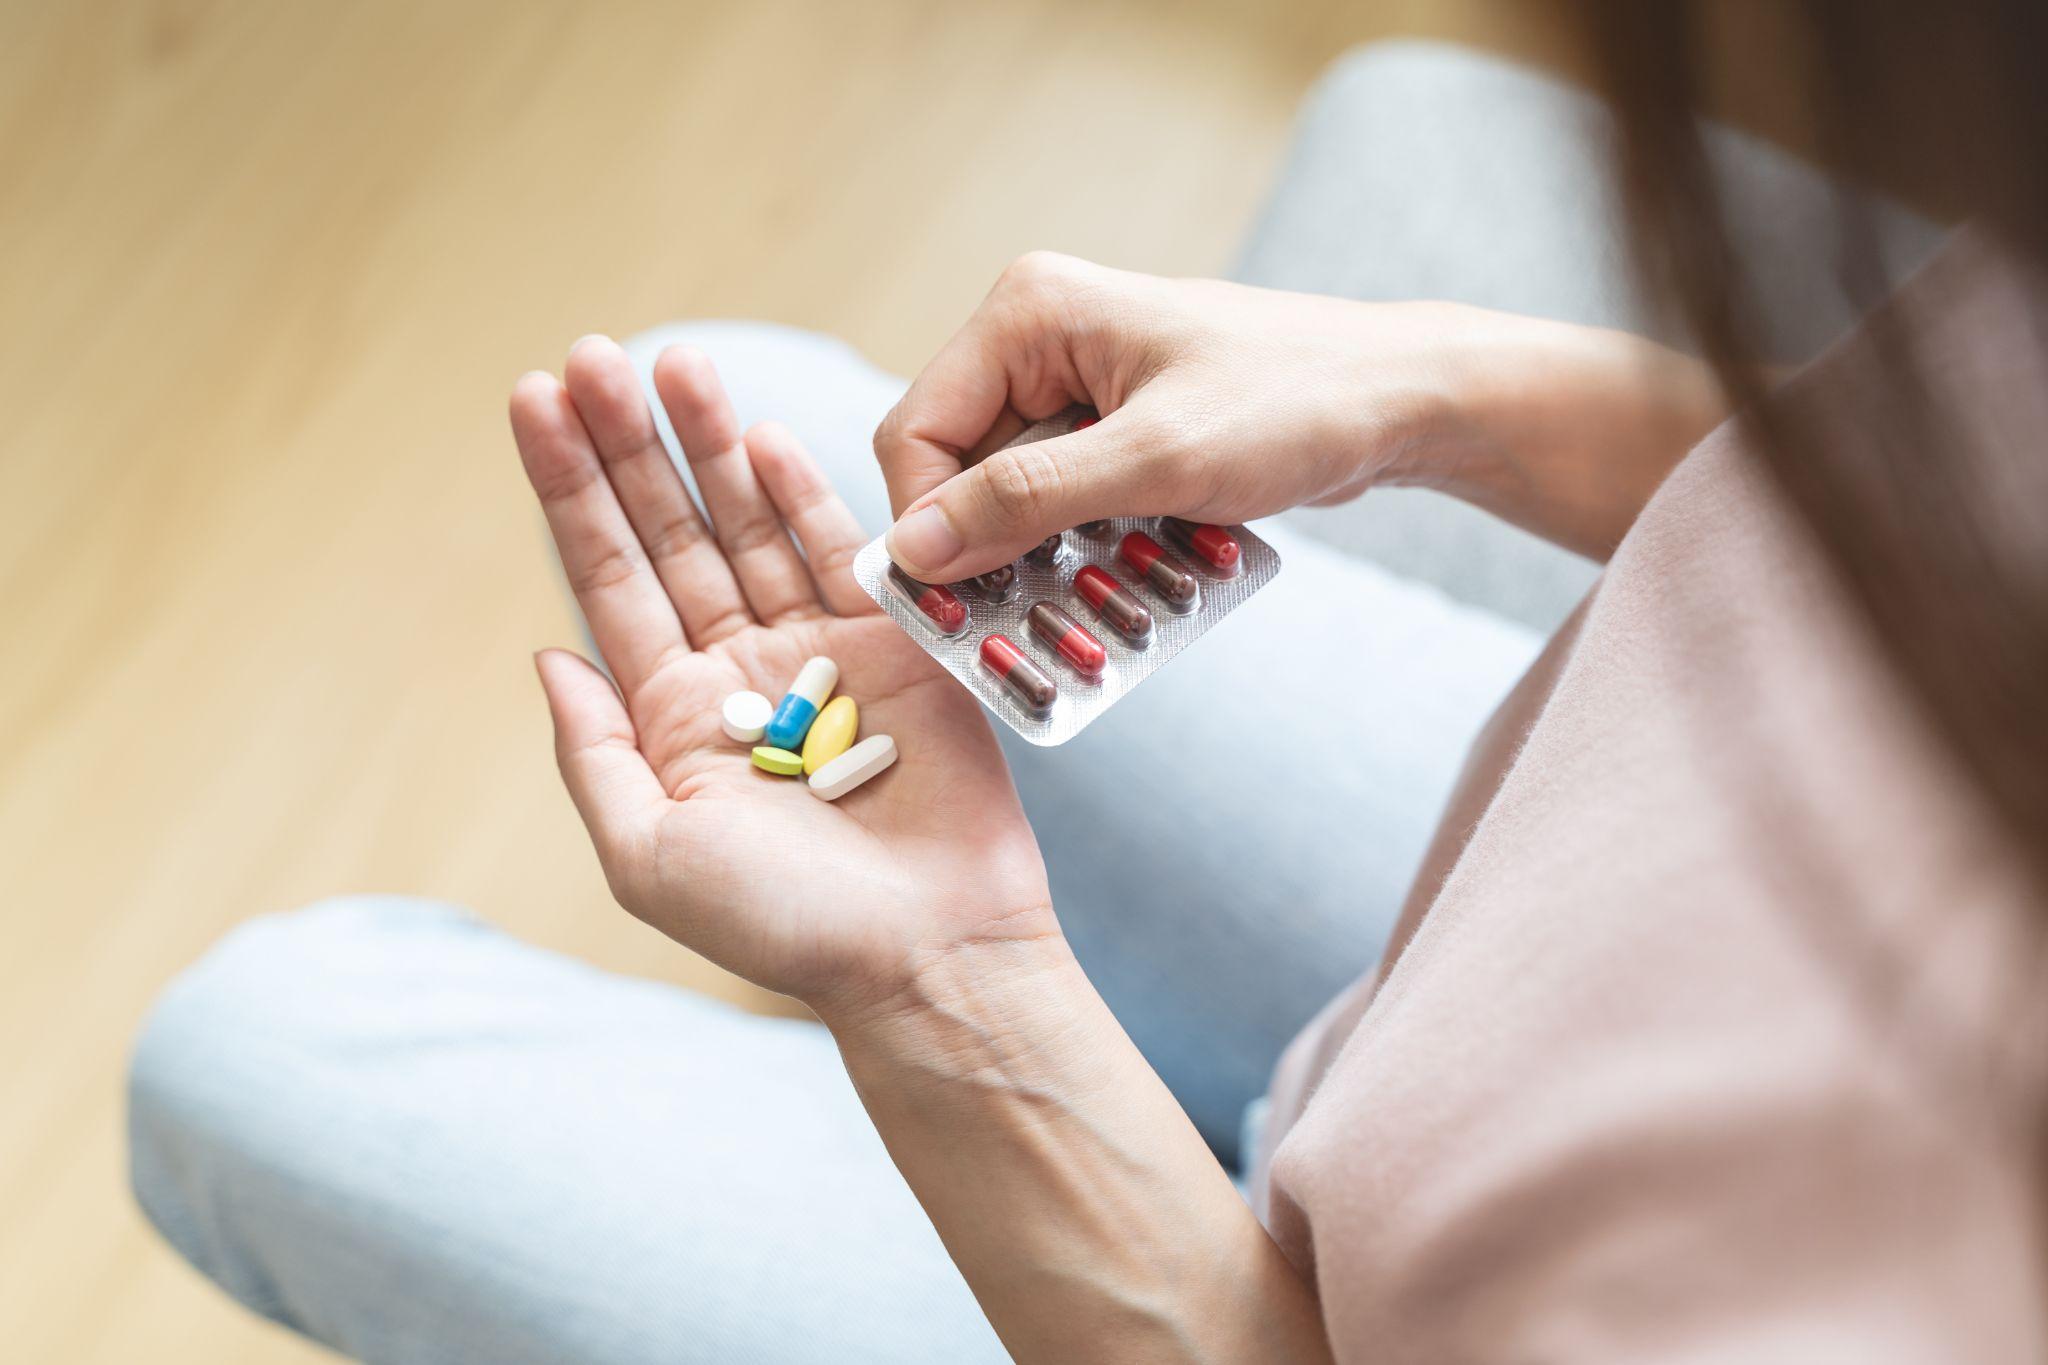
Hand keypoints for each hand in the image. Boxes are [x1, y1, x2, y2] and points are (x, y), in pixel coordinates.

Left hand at [512, 336, 1051, 1020]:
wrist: (926, 951)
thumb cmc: (785, 926)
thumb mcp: (649, 854)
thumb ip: (593, 754)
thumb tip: (547, 656)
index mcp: (670, 718)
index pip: (607, 578)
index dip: (569, 492)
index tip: (533, 404)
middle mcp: (738, 672)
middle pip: (670, 534)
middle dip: (627, 446)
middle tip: (591, 356)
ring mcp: (818, 652)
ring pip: (748, 527)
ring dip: (707, 445)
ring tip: (673, 362)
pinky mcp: (896, 645)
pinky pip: (840, 554)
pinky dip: (801, 493)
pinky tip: (757, 433)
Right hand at [874, 252, 1725, 576]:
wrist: (1404, 400)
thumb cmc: (1293, 404)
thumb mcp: (1152, 461)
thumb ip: (1023, 501)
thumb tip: (912, 549)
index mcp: (1028, 314)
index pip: (916, 429)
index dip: (925, 523)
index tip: (954, 603)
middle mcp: (1040, 338)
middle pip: (960, 468)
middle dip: (993, 550)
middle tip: (1023, 625)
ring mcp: (1079, 383)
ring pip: (1015, 496)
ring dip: (1046, 560)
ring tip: (1089, 613)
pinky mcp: (1118, 425)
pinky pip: (1069, 501)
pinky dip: (1089, 549)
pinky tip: (1130, 583)